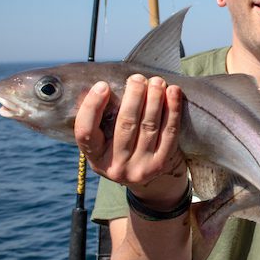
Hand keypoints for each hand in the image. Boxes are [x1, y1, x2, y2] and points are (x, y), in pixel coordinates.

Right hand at [74, 74, 187, 205]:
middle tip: (137, 78)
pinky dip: (172, 110)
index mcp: (96, 158)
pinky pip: (170, 132)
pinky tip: (173, 92)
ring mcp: (141, 167)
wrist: (148, 180)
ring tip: (156, 81)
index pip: (85, 132)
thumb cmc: (121, 148)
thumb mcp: (104, 142)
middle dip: (133, 97)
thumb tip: (98, 86)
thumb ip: (99, 119)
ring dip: (154, 99)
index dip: (92, 107)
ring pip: (149, 126)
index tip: (102, 85)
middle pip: (125, 125)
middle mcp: (117, 166)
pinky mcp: (162, 164)